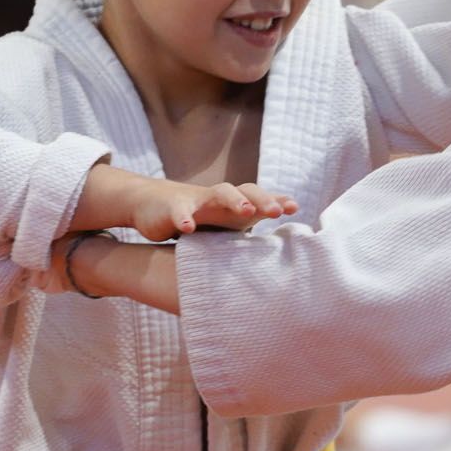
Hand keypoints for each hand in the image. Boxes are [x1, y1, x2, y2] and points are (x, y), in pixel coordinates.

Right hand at [123, 176, 296, 241]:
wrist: (155, 203)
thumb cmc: (200, 217)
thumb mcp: (227, 226)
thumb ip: (251, 236)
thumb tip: (281, 258)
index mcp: (235, 205)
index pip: (260, 199)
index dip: (277, 201)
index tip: (295, 207)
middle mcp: (220, 199)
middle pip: (245, 191)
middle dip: (262, 200)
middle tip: (276, 211)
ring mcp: (197, 200)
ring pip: (218, 193)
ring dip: (234, 200)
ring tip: (247, 211)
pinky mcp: (173, 207)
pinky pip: (180, 211)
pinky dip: (184, 218)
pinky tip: (188, 228)